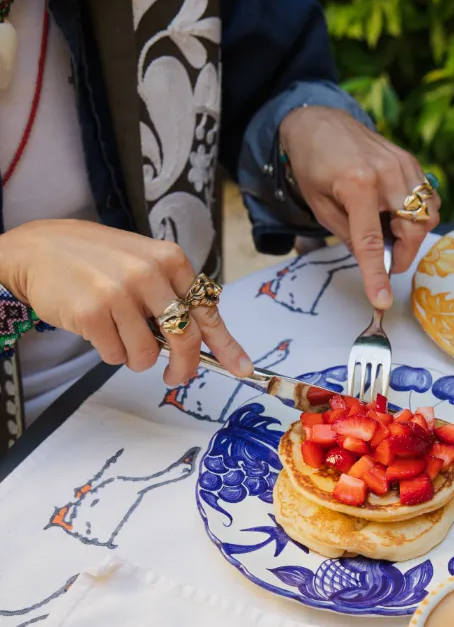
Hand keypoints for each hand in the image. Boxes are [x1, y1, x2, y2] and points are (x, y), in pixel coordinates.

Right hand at [0, 219, 253, 386]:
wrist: (38, 249)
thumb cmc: (96, 259)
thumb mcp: (143, 262)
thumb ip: (172, 294)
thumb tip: (203, 341)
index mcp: (170, 259)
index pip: (207, 309)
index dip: (226, 345)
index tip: (242, 369)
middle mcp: (149, 274)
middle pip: (185, 339)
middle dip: (184, 367)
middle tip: (176, 377)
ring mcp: (120, 293)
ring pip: (147, 355)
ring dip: (135, 358)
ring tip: (119, 334)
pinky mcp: (92, 313)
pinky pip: (116, 356)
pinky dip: (110, 352)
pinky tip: (97, 329)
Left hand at [279, 107, 439, 308]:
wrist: (319, 122)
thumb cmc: (313, 165)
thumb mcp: (320, 207)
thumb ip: (348, 236)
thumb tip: (372, 262)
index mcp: (357, 184)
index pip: (371, 241)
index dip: (377, 274)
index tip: (382, 300)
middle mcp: (386, 173)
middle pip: (412, 229)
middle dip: (401, 254)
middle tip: (384, 259)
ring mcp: (403, 164)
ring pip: (427, 215)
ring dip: (411, 234)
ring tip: (388, 231)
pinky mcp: (410, 161)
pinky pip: (427, 198)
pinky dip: (416, 214)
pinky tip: (395, 212)